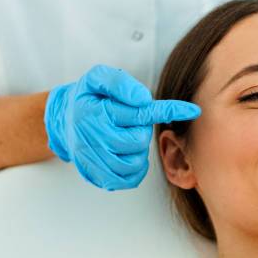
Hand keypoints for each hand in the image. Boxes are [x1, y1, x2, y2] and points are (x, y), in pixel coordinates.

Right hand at [44, 65, 199, 189]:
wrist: (64, 121)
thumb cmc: (88, 98)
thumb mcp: (97, 78)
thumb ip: (119, 83)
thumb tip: (142, 98)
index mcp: (97, 112)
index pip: (139, 113)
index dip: (169, 111)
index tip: (193, 110)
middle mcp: (94, 138)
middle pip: (138, 140)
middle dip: (140, 131)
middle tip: (127, 123)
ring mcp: (95, 160)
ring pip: (135, 162)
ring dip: (137, 151)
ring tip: (126, 138)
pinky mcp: (99, 176)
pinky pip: (129, 179)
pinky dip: (135, 169)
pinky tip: (129, 156)